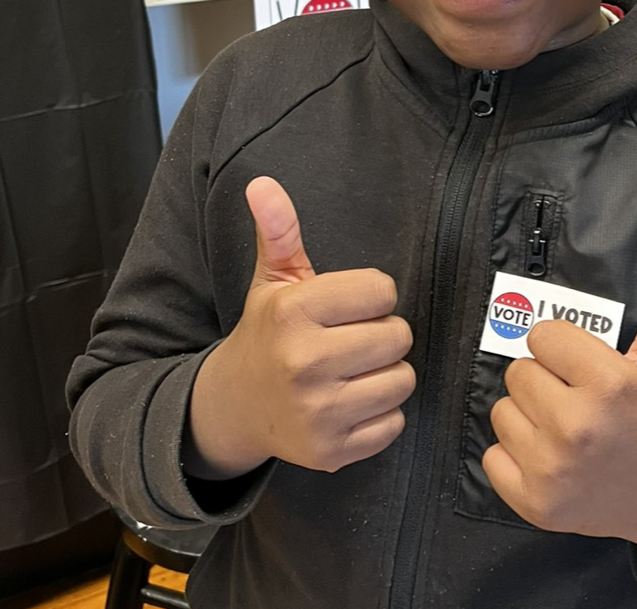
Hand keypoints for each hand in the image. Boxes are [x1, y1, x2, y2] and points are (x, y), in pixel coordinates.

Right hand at [183, 177, 414, 480]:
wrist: (234, 407)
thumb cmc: (266, 333)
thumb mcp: (272, 280)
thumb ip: (279, 230)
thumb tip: (262, 183)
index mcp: (293, 313)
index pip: (382, 290)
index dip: (372, 295)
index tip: (348, 305)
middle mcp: (304, 364)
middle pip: (398, 336)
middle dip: (383, 334)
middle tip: (351, 339)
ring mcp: (318, 414)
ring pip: (402, 380)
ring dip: (387, 373)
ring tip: (353, 370)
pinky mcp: (331, 452)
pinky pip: (394, 423)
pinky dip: (381, 414)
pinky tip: (351, 402)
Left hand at [482, 253, 636, 569]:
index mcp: (609, 383)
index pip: (543, 336)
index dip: (562, 347)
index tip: (584, 366)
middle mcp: (577, 426)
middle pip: (518, 372)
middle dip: (545, 379)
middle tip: (576, 398)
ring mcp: (553, 470)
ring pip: (501, 412)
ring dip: (528, 417)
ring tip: (565, 428)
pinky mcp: (537, 504)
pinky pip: (492, 458)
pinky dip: (514, 458)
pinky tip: (550, 458)